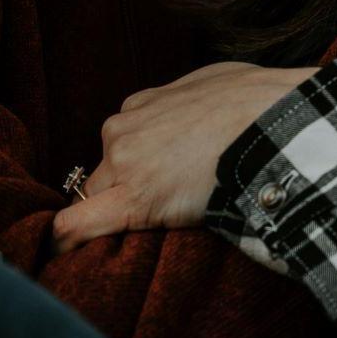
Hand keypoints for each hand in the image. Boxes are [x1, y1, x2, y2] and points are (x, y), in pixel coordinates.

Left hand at [49, 62, 316, 255]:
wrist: (276, 120)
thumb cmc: (259, 102)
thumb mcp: (215, 83)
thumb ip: (192, 103)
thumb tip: (202, 115)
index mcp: (141, 106)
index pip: (122, 145)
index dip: (132, 169)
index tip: (146, 185)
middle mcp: (123, 131)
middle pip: (104, 174)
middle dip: (119, 194)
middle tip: (153, 217)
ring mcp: (124, 164)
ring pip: (95, 199)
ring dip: (110, 216)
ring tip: (141, 236)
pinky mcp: (134, 200)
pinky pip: (79, 224)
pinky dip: (66, 240)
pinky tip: (60, 254)